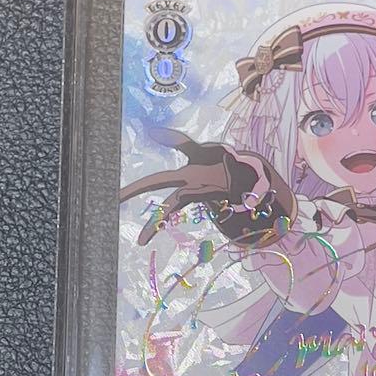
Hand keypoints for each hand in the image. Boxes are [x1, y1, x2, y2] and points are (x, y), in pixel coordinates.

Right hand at [120, 129, 290, 245]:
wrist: (249, 178)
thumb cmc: (251, 172)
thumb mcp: (258, 174)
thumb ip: (258, 185)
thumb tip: (253, 204)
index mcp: (203, 158)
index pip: (186, 145)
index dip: (172, 139)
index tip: (154, 134)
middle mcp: (191, 173)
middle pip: (161, 179)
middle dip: (139, 188)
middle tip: (116, 197)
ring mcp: (190, 186)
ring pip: (167, 204)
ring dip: (154, 221)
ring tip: (141, 240)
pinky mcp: (193, 196)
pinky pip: (174, 209)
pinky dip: (159, 222)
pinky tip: (145, 237)